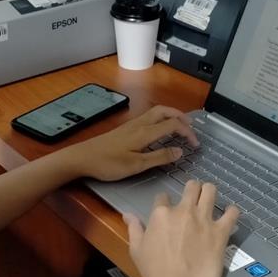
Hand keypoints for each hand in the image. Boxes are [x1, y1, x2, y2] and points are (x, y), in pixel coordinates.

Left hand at [67, 105, 198, 181]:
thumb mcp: (136, 165)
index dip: (187, 132)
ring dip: (170, 116)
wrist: (82, 157)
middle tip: (191, 127)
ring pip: (155, 112)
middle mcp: (139, 124)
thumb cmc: (108, 163)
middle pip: (164, 111)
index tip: (195, 144)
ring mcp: (131, 125)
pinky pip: (148, 118)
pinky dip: (160, 120)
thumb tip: (180, 151)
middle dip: (180, 116)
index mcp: (144, 132)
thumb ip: (159, 157)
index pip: (172, 125)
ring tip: (179, 126)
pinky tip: (159, 130)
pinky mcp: (125, 129)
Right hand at [124, 181, 238, 276]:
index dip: (166, 202)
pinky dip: (232, 212)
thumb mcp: (136, 249)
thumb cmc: (153, 273)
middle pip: (191, 187)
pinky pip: (232, 213)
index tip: (169, 209)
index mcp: (161, 214)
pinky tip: (230, 214)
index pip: (163, 196)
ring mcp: (203, 220)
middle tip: (195, 197)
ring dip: (210, 192)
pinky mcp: (220, 233)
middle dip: (193, 189)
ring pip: (210, 191)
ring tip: (211, 198)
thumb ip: (134, 228)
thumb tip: (127, 214)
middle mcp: (183, 211)